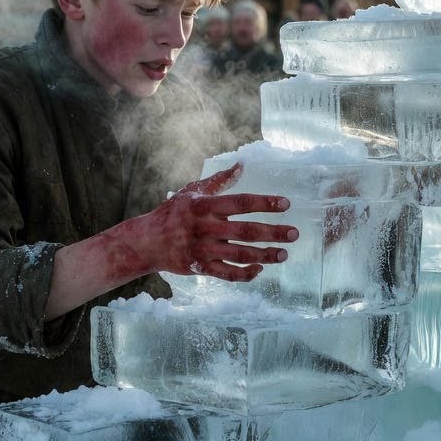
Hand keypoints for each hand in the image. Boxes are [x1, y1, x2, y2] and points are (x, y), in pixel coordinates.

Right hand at [108, 163, 296, 281]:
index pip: (241, 202)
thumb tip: (241, 165)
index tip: (286, 204)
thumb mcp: (191, 192)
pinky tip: (260, 269)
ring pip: (241, 255)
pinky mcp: (201, 268)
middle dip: (273, 233)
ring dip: (265, 255)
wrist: (147, 242)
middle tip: (294, 234)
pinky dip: (246, 274)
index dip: (265, 203)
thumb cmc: (172, 212)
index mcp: (205, 206)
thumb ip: (218, 181)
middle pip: (246, 231)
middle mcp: (206, 228)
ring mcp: (204, 250)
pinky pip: (228, 274)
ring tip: (283, 254)